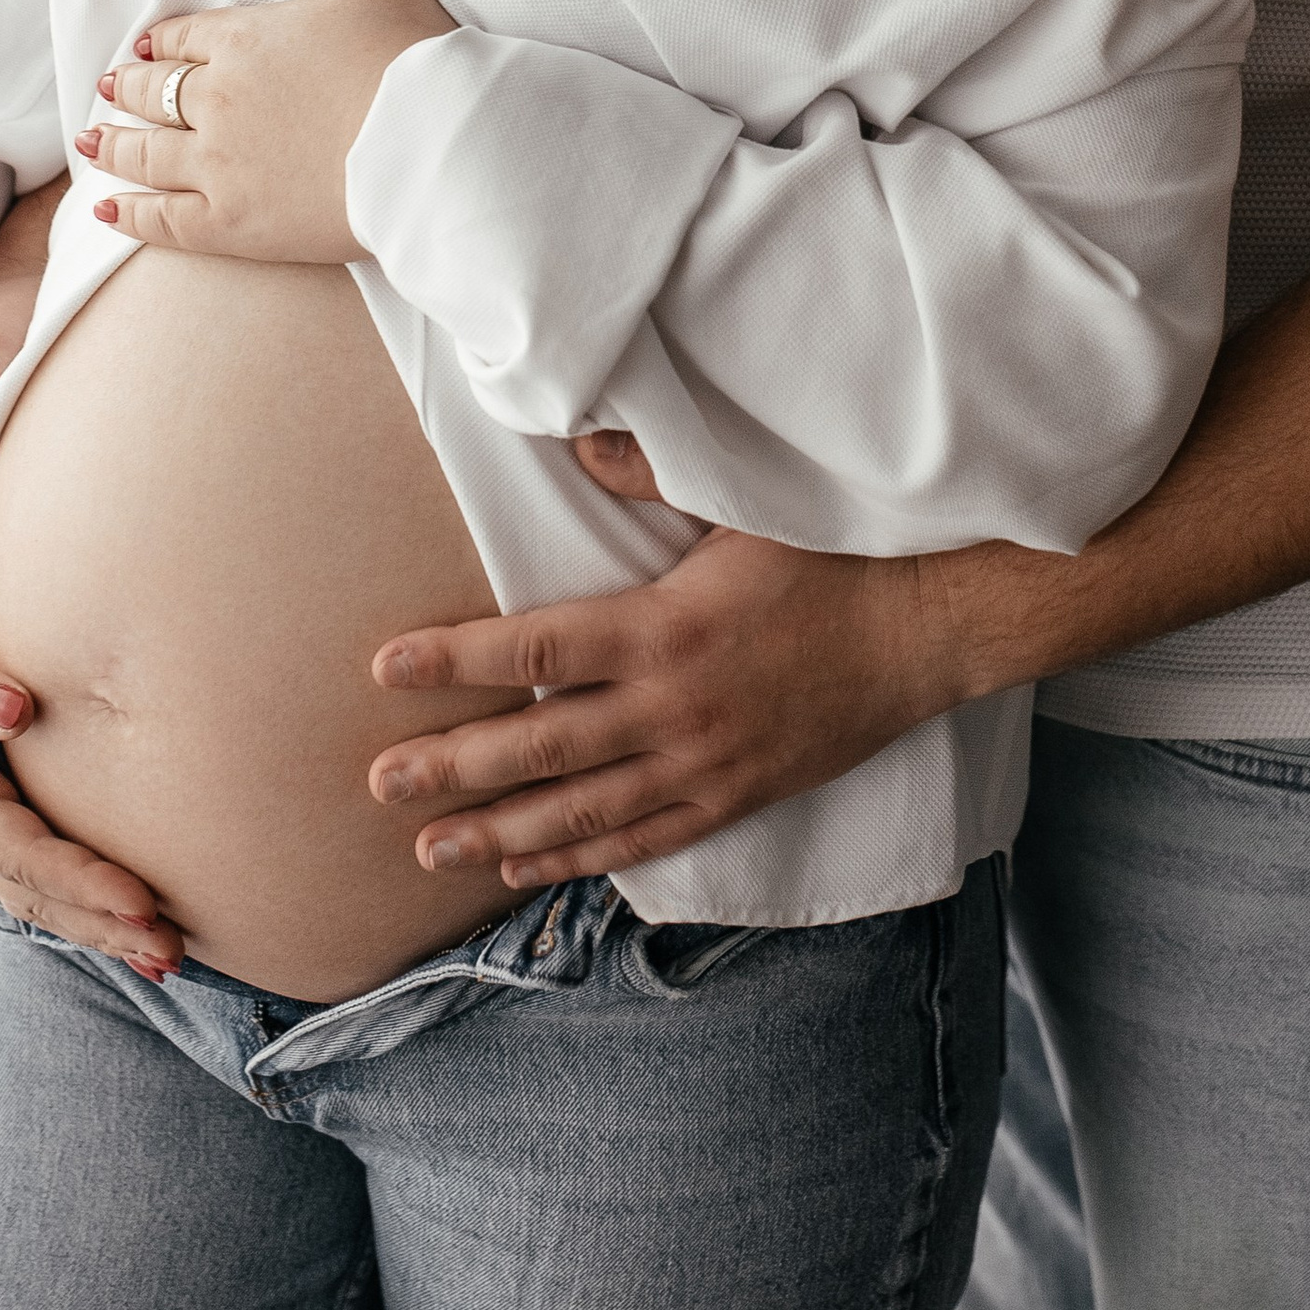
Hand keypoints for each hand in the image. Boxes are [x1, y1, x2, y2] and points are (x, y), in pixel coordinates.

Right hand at [0, 609, 184, 972]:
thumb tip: (18, 708)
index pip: (18, 851)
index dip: (79, 879)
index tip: (140, 900)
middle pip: (37, 894)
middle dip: (104, 926)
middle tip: (172, 953)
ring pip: (42, 897)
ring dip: (103, 930)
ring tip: (168, 960)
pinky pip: (42, 876)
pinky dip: (87, 906)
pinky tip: (132, 926)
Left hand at [77, 0, 456, 263]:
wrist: (433, 148)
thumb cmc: (412, 57)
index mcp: (243, 40)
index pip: (186, 38)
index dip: (165, 41)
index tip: (149, 46)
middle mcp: (216, 101)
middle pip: (157, 92)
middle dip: (132, 87)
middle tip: (112, 87)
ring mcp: (217, 167)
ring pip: (146, 153)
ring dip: (114, 143)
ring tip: (92, 139)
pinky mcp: (231, 225)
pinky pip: (163, 221)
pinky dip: (131, 213)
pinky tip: (107, 208)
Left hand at [363, 506, 973, 888]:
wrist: (929, 628)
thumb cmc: (835, 556)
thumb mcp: (743, 502)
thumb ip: (650, 473)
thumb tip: (575, 441)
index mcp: (664, 628)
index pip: (532, 646)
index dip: (453, 661)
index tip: (386, 669)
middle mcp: (673, 707)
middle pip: (539, 744)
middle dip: (452, 767)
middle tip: (379, 784)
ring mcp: (704, 761)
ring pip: (581, 810)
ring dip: (500, 831)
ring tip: (429, 849)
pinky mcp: (735, 794)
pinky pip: (643, 838)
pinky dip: (580, 859)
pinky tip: (526, 869)